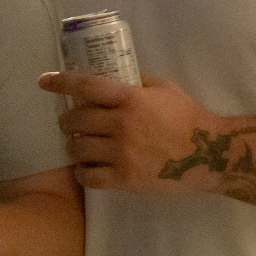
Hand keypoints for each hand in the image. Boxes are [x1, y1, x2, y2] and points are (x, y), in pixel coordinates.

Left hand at [40, 71, 221, 192]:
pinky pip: (88, 176)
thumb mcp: (165, 89)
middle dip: (67, 120)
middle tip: (71, 123)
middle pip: (75, 120)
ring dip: (73, 145)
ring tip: (79, 144)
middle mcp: (122, 125)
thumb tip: (110, 76)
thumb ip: (136, 83)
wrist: (211, 154)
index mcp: (131, 99)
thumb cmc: (188, 117)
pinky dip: (81, 171)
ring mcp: (122, 153)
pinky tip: (86, 167)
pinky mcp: (125, 179)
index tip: (44, 81)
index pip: (86, 86)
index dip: (61, 82)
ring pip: (77, 148)